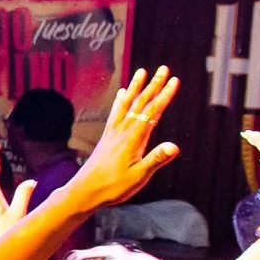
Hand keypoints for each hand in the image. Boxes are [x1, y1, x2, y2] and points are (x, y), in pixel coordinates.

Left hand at [63, 67, 180, 211]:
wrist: (85, 191)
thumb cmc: (113, 187)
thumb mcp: (139, 177)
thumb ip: (156, 160)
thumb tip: (175, 146)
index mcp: (133, 139)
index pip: (152, 112)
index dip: (165, 95)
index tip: (174, 80)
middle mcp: (122, 131)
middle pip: (141, 103)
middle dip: (154, 85)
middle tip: (163, 68)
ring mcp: (113, 132)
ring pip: (127, 104)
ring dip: (136, 87)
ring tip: (142, 72)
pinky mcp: (107, 137)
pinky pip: (115, 113)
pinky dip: (121, 100)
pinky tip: (122, 93)